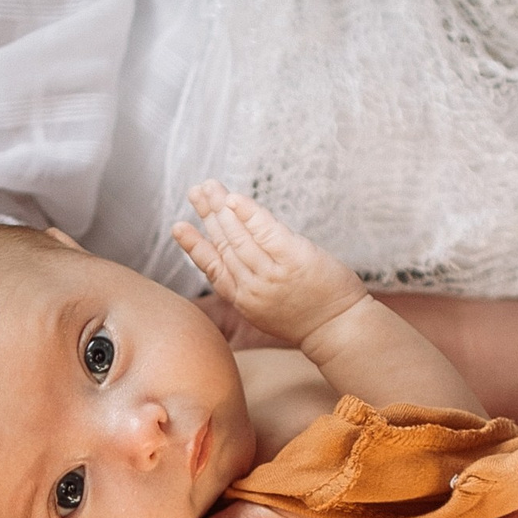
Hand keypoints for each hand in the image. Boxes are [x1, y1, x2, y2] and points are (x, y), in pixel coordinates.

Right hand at [171, 180, 369, 350]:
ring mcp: (272, 273)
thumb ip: (253, 286)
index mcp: (244, 300)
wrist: (339, 330)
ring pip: (238, 235)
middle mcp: (252, 286)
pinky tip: (235, 199)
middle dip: (208, 214)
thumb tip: (240, 260)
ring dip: (221, 207)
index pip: (213, 268)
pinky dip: (248, 213)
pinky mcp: (293, 258)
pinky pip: (265, 231)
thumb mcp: (269, 312)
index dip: (194, 246)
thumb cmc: (310, 320)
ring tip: (210, 187)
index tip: (178, 227)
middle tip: (197, 191)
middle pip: (223, 244)